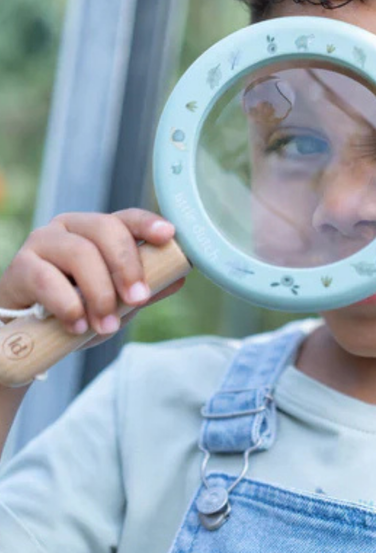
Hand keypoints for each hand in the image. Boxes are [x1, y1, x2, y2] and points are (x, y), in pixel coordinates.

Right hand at [0, 209, 183, 340]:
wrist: (24, 334)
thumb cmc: (74, 309)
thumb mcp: (115, 302)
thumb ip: (143, 289)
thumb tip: (180, 276)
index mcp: (96, 231)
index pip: (126, 218)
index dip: (148, 223)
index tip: (168, 235)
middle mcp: (69, 228)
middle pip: (105, 229)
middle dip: (127, 266)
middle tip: (138, 300)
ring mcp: (42, 244)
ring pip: (80, 253)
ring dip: (100, 293)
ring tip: (105, 324)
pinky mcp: (19, 267)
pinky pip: (48, 279)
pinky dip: (68, 305)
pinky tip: (77, 325)